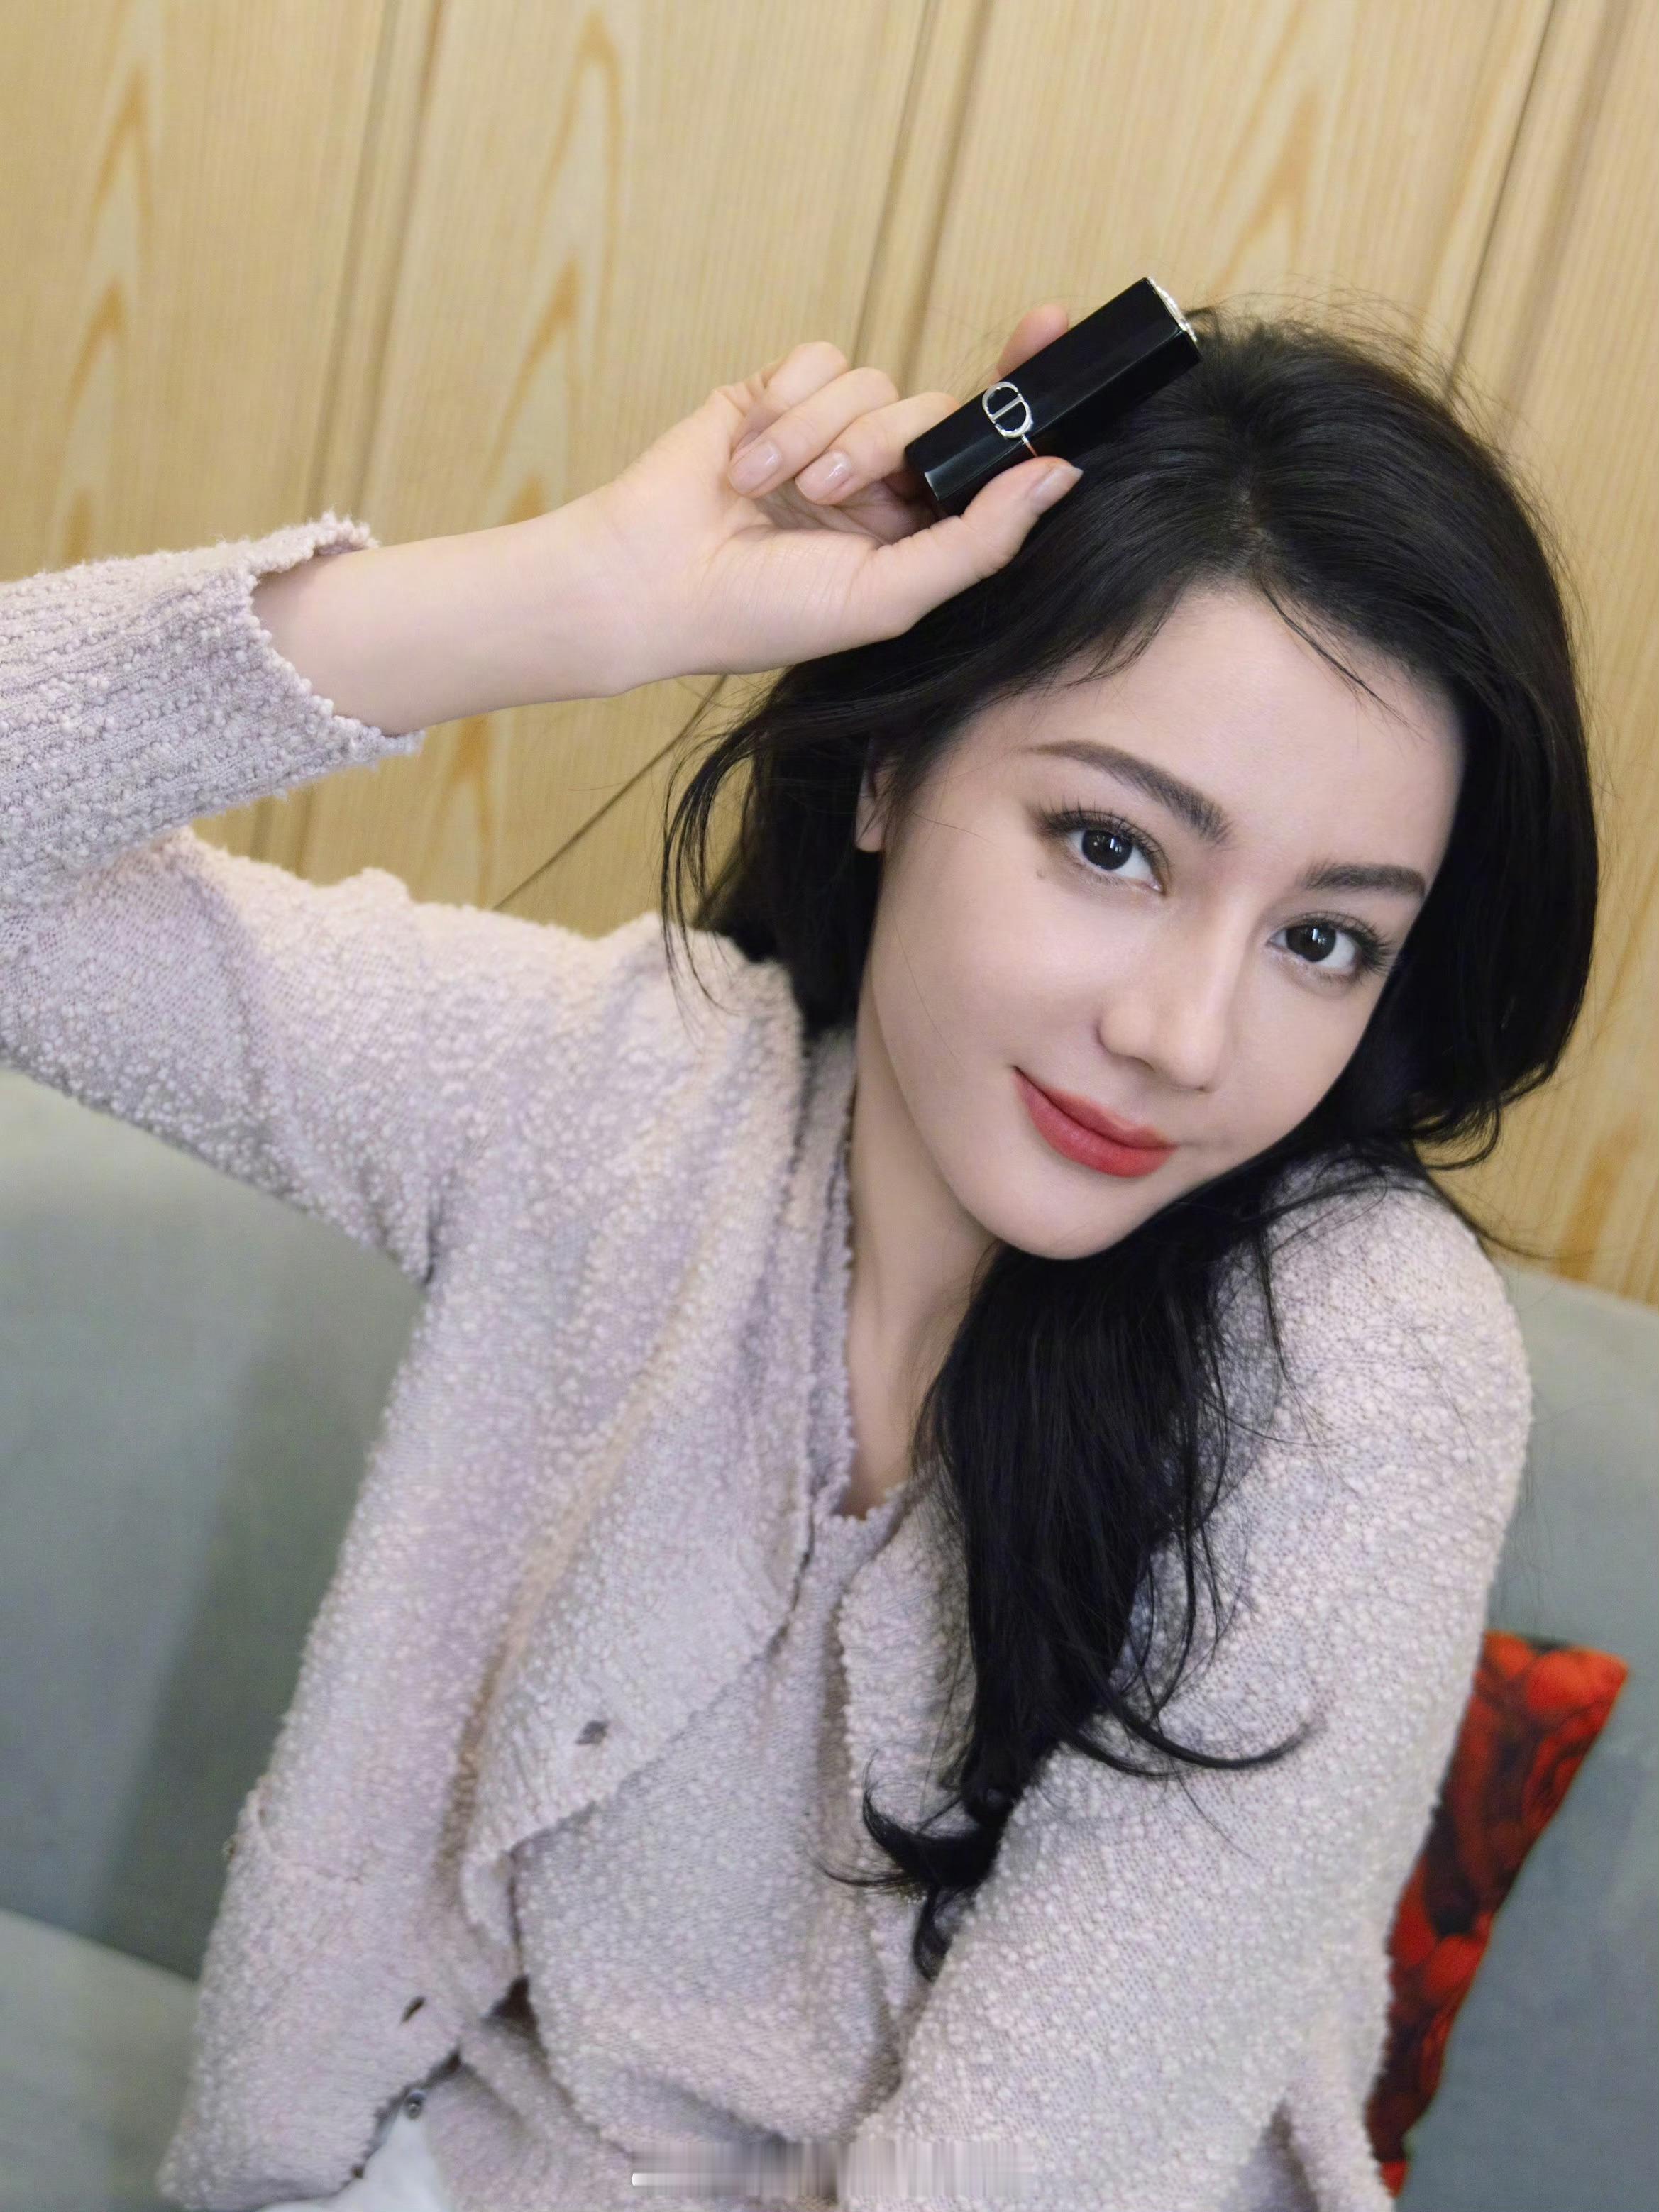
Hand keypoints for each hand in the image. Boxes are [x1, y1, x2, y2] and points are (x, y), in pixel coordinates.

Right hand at [577, 302, 1077, 685]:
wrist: (651, 582)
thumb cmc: (764, 612)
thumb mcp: (888, 595)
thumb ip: (979, 539)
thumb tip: (1060, 476)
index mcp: (914, 530)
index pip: (986, 454)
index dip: (1020, 396)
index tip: (1052, 326)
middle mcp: (879, 479)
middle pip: (930, 413)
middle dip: (876, 448)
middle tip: (825, 494)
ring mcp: (828, 433)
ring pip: (871, 383)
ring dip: (817, 436)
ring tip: (766, 489)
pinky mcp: (777, 395)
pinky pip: (817, 360)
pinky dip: (784, 405)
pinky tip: (744, 454)